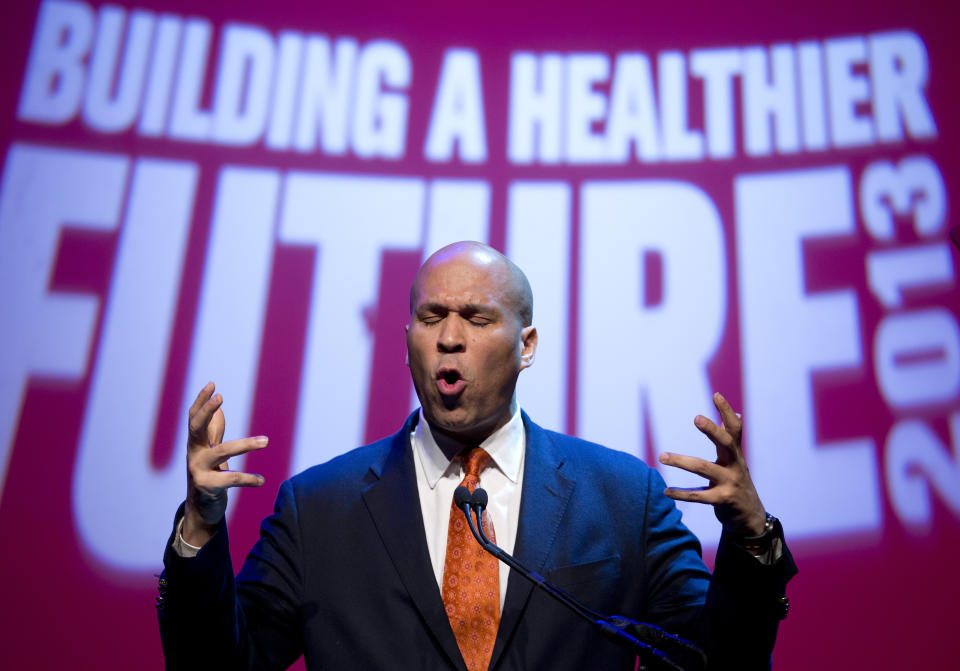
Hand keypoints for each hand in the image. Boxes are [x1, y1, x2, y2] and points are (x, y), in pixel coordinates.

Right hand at [182, 382, 267, 545]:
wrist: (201, 508)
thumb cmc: (209, 473)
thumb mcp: (210, 451)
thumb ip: (213, 431)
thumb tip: (218, 409)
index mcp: (196, 443)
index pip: (194, 417)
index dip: (201, 401)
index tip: (212, 384)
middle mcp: (193, 453)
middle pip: (196, 427)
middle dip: (207, 411)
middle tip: (220, 398)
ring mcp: (198, 470)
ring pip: (222, 452)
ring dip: (246, 444)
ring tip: (266, 440)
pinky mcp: (207, 486)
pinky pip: (231, 479)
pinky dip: (248, 479)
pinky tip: (262, 480)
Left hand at [658, 392, 765, 536]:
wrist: (751, 516)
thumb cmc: (737, 482)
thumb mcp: (736, 459)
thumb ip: (731, 438)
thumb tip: (736, 413)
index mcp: (735, 453)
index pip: (734, 429)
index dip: (726, 411)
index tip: (716, 394)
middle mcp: (735, 465)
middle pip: (725, 443)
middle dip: (712, 430)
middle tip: (696, 418)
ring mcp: (729, 483)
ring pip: (704, 468)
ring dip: (682, 461)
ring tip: (661, 456)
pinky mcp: (722, 500)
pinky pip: (699, 496)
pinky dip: (682, 494)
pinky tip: (666, 491)